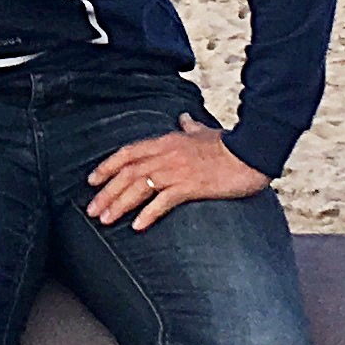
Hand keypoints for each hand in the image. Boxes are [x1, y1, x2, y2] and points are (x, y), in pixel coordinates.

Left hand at [86, 116, 268, 233]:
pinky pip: (164, 201)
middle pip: (128, 173)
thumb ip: (190, 126)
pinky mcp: (191, 186)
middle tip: (92, 210)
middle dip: (107, 192)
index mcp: (166, 141)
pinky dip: (149, 214)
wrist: (251, 153)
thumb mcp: (205, 132)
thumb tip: (184, 118)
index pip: (128, 153)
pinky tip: (138, 226)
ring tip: (106, 220)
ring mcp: (178, 170)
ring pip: (139, 187)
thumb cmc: (229, 145)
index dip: (107, 166)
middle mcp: (166, 155)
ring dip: (120, 204)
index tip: (92, 180)